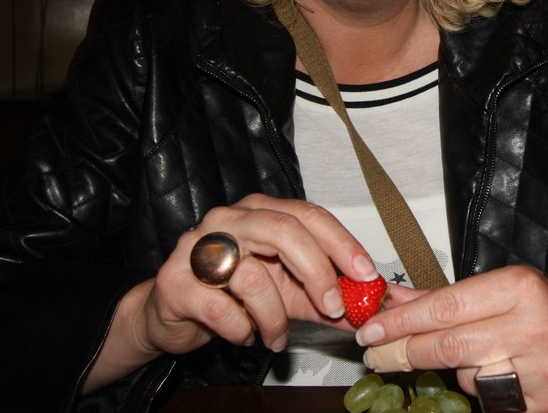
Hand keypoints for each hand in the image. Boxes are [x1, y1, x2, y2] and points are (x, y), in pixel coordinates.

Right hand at [84, 194, 378, 390]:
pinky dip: (242, 328)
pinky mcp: (175, 281)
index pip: (309, 215)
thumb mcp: (289, 294)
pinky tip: (244, 334)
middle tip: (334, 307)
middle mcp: (229, 219)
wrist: (173, 312)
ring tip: (277, 337)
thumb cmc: (234, 295)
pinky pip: (220, 308)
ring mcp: (197, 247)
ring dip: (275, 317)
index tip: (367, 274)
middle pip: (284, 231)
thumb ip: (329, 297)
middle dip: (318, 272)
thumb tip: (374, 308)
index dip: (342, 244)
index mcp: (260, 211)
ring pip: (253, 276)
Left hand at [356, 266, 547, 412]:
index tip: (371, 330)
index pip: (445, 308)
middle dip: (405, 353)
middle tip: (376, 356)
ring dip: (460, 372)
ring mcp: (542, 368)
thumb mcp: (497, 288)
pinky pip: (493, 404)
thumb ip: (441, 298)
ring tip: (480, 357)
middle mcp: (533, 325)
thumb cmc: (542, 308)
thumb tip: (391, 300)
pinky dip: (486, 392)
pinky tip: (502, 377)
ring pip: (471, 377)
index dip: (403, 322)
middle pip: (450, 346)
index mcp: (518, 287)